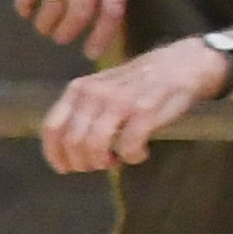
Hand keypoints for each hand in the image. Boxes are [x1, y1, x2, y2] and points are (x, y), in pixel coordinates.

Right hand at [11, 0, 127, 50]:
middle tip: (60, 39)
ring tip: (43, 27)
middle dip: (68, 32)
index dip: (102, 36)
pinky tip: (25, 9)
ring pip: (53, 9)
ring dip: (46, 24)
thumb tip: (101, 18)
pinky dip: (25, 7)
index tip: (90, 53)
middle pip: (80, 14)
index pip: (111, 10)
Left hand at [43, 39, 228, 173]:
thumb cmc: (137, 85)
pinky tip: (139, 153)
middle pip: (72, 142)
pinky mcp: (144, 110)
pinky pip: (128, 146)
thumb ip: (82, 113)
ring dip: (102, 162)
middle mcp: (94, 94)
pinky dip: (132, 157)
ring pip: (94, 146)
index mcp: (79, 89)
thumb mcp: (100, 90)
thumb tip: (67, 151)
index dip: (54, 154)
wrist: (180, 65)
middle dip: (82, 162)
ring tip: (115, 160)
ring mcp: (119, 101)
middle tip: (98, 165)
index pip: (52, 128)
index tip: (65, 168)